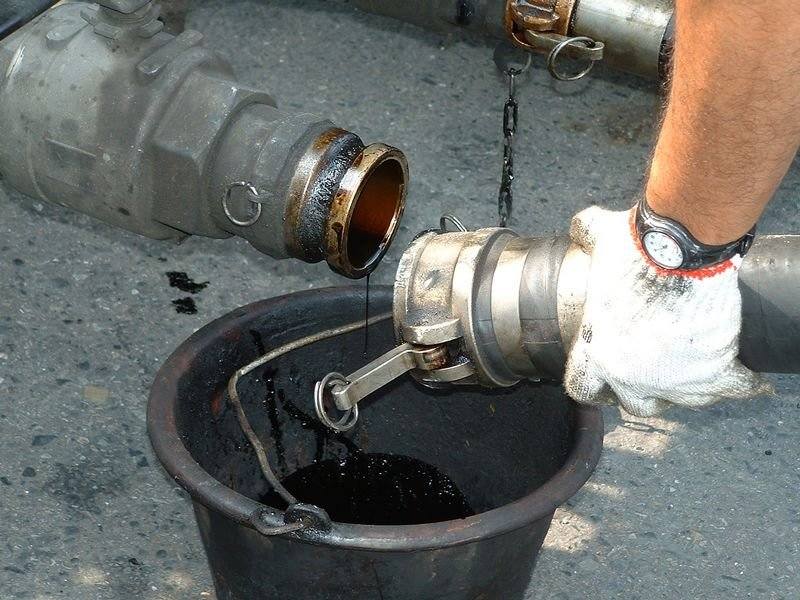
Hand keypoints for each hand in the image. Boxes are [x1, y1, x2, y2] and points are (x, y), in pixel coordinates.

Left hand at [563, 205, 771, 416]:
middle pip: (636, 404)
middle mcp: (632, 376)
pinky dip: (743, 382)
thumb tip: (579, 227)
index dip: (594, 384)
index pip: (583, 387)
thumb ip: (585, 235)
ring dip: (690, 387)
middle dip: (643, 392)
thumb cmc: (637, 251)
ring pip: (685, 402)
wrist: (682, 254)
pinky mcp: (716, 374)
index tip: (603, 382)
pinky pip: (734, 389)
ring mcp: (675, 380)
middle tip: (653, 374)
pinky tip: (748, 378)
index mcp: (597, 353)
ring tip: (696, 370)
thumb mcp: (601, 240)